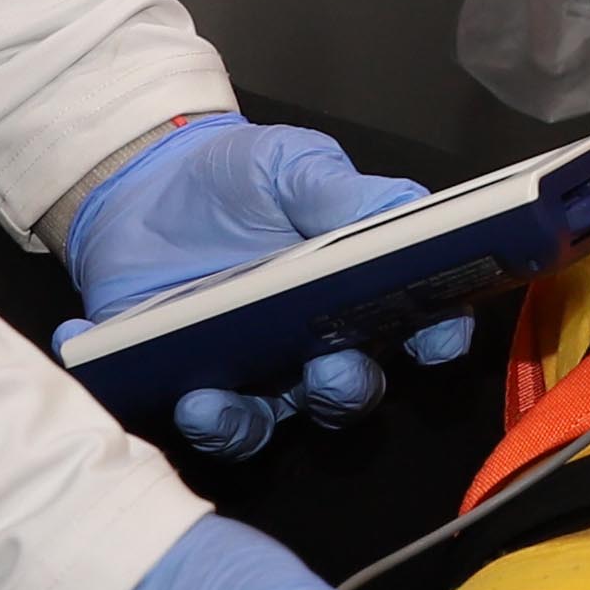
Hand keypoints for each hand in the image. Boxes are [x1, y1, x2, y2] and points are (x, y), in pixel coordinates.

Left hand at [67, 115, 473, 458]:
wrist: (149, 185)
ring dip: (242, 420)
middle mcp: (320, 344)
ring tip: (210, 397)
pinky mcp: (197, 388)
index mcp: (360, 288)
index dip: (440, 334)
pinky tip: (168, 387)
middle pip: (352, 386)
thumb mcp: (293, 165)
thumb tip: (406, 215)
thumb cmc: (238, 177)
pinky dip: (196, 417)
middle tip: (329, 367)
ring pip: (269, 422)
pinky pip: (208, 424)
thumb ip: (344, 193)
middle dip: (347, 384)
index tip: (437, 338)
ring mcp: (259, 373)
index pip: (421, 323)